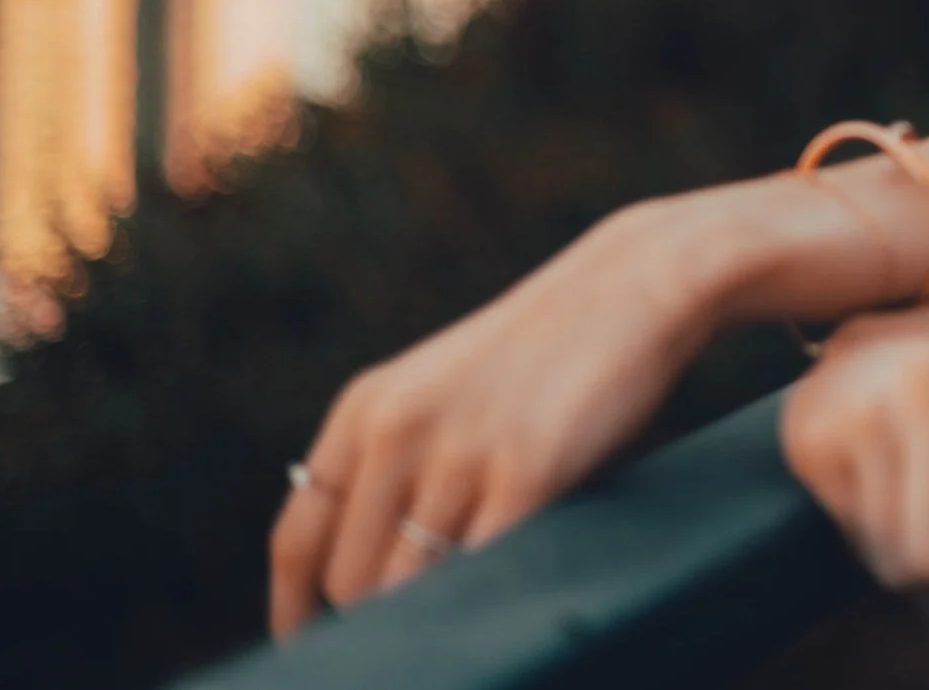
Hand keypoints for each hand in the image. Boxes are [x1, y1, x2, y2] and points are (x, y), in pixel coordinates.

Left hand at [268, 196, 729, 635]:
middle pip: (352, 579)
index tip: (305, 644)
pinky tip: (507, 590)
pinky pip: (482, 569)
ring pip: (410, 585)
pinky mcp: (528, 468)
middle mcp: (398, 428)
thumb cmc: (549, 350)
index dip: (294, 609)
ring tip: (468, 607)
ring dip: (435, 611)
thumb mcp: (442, 389)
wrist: (634, 283)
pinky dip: (486, 596)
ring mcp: (461, 450)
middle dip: (381, 615)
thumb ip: (397, 461)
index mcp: (366, 407)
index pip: (298, 537)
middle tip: (423, 623)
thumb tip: (368, 569)